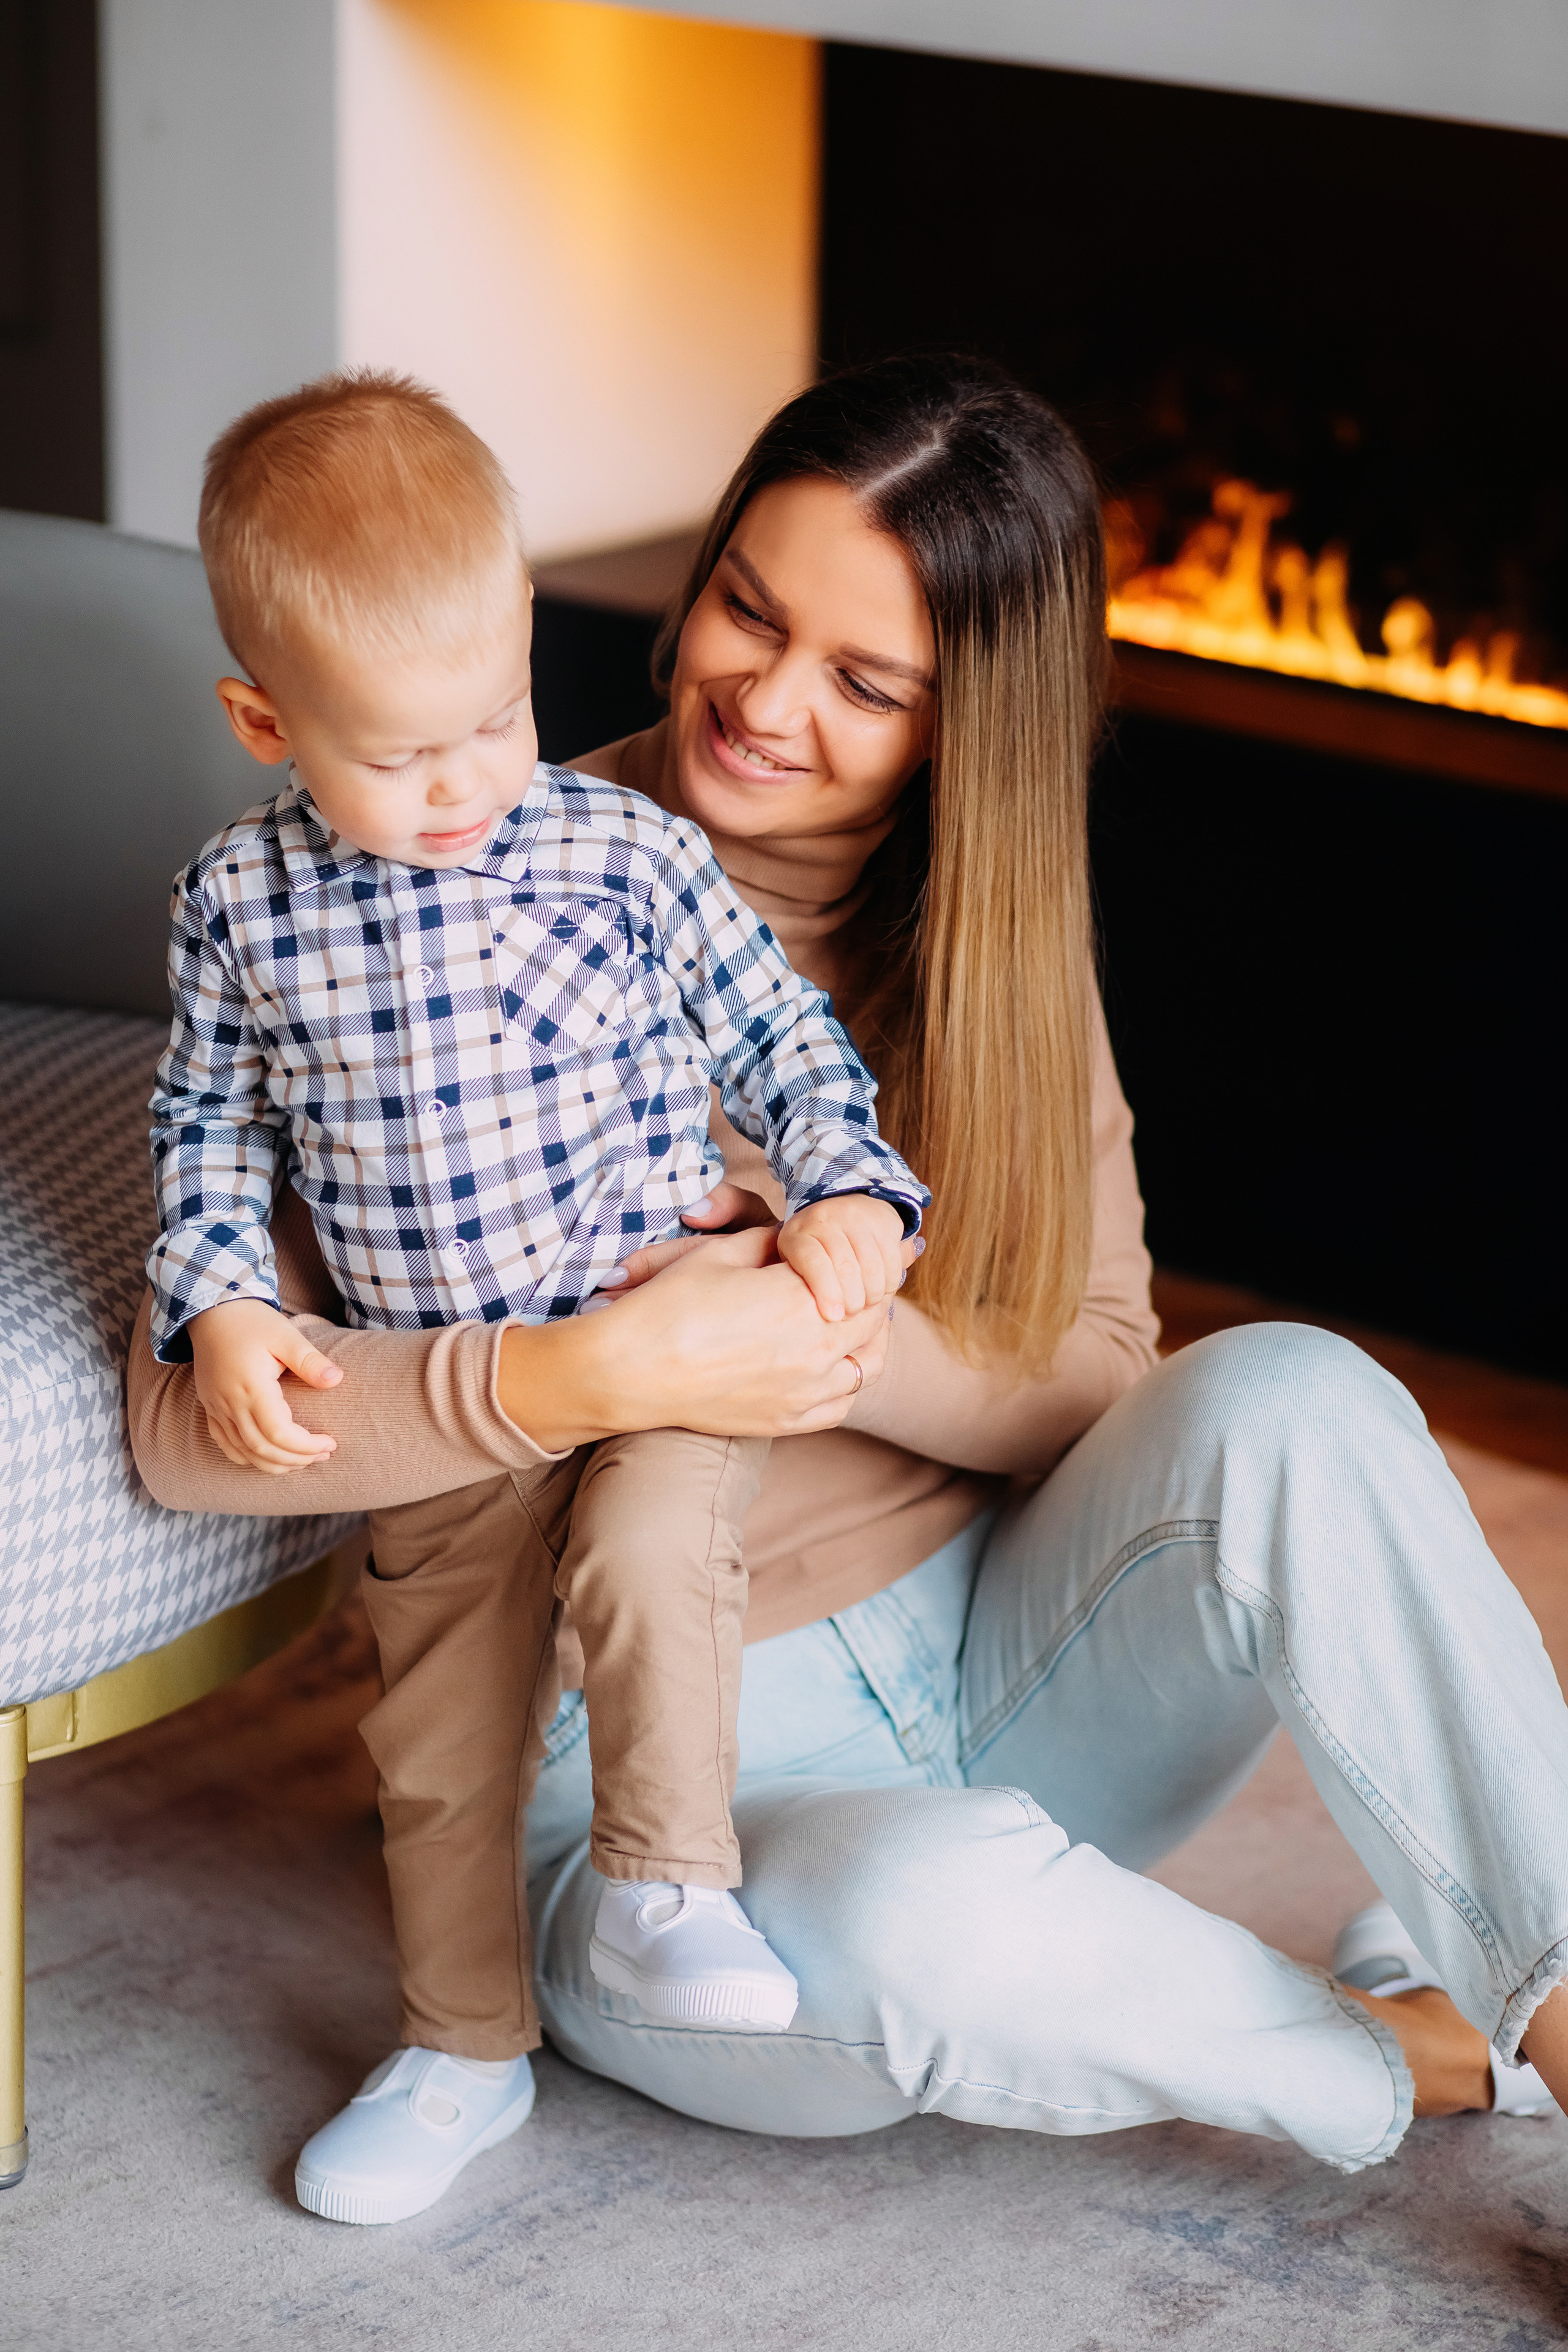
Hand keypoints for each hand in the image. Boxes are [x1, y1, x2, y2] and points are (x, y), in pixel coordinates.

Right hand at [188, 1298, 343, 1474]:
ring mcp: (216, 1408)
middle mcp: (230, 1403)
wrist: (211, 1311)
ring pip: (244, 1453)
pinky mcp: (210, 1408)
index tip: (331, 1443)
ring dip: (275, 1463)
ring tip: (303, 1461)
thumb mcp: (286, 1335)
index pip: (280, 1434)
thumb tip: (337, 1380)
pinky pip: (226, 1444)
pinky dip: (248, 1458)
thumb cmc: (251, 1321)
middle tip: (324, 1455)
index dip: (307, 1446)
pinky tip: (269, 1457)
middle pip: (263, 1449)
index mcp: (251, 1387)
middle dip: (296, 1460)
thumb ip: (310, 1360)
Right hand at [498, 1224, 910, 1448]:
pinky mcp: (787, 1421)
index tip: (884, 1250)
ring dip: (869, 1341)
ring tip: (858, 1322)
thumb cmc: (669, 1306)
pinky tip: (838, 1365)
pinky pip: (842, 1403)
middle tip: (873, 1280)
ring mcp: (805, 1392)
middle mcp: (815, 1349)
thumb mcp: (720, 1254)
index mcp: (803, 1300)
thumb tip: (798, 1241)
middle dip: (874, 1296)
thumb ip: (771, 1243)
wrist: (630, 1372)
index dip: (875, 1260)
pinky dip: (848, 1381)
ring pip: (868, 1364)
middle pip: (873, 1319)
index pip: (865, 1277)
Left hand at [776, 1195, 908, 1322]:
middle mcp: (826, 1219)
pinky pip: (890, 1259)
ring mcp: (856, 1217)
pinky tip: (882, 1290)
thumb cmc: (813, 1250)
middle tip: (851, 1314)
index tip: (833, 1317)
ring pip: (871, 1265)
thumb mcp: (794, 1262)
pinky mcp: (881, 1221)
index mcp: (799, 1234)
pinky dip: (889, 1282)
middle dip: (852, 1299)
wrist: (840, 1212)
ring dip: (872, 1294)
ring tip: (866, 1304)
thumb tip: (802, 1315)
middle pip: (845, 1266)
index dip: (826, 1291)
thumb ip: (795, 1284)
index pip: (814, 1262)